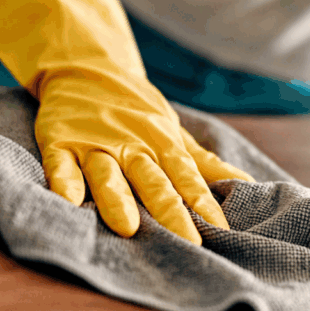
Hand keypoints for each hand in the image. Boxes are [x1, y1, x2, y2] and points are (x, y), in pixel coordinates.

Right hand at [0, 0, 253, 240]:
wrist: (87, 68)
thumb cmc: (137, 112)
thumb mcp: (173, 134)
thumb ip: (204, 164)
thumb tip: (248, 185)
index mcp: (161, 146)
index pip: (188, 178)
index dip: (204, 203)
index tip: (222, 230)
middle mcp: (131, 146)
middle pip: (153, 183)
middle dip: (170, 212)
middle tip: (187, 242)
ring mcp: (95, 144)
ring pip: (108, 174)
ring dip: (118, 200)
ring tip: (128, 227)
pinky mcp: (61, 142)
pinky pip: (62, 164)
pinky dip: (64, 181)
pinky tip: (67, 202)